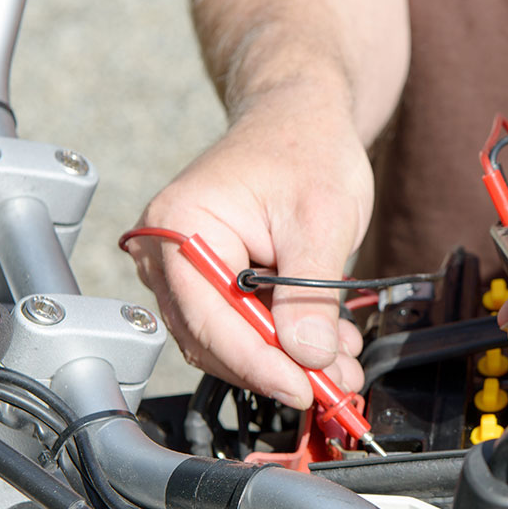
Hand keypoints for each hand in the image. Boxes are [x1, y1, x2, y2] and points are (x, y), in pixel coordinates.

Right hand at [127, 88, 372, 406]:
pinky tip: (325, 344)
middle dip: (279, 368)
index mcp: (180, 226)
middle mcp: (166, 251)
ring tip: (341, 365)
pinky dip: (284, 342)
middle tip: (333, 387)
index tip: (303, 389)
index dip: (259, 365)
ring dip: (286, 360)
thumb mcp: (322, 219)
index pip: (209, 320)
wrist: (302, 120)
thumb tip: (308, 356)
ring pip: (230, 341)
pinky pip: (241, 326)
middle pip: (214, 340)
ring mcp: (185, 268)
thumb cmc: (305, 148)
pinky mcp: (211, 280)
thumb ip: (312, 293)